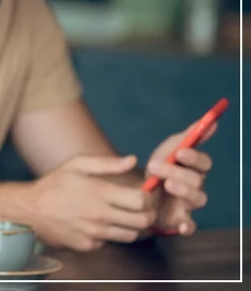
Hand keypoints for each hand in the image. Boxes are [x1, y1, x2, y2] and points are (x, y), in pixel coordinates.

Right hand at [26, 154, 155, 251]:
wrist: (29, 210)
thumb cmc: (53, 185)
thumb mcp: (76, 165)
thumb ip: (107, 163)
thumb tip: (132, 160)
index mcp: (100, 193)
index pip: (141, 201)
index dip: (147, 198)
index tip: (141, 195)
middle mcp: (100, 215)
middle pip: (142, 222)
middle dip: (146, 215)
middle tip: (140, 209)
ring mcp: (94, 233)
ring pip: (131, 236)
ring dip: (131, 227)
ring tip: (120, 217)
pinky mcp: (88, 245)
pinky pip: (109, 242)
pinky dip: (108, 235)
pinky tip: (97, 224)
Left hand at [145, 121, 215, 235]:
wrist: (137, 193)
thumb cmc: (158, 168)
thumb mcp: (167, 150)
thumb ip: (187, 137)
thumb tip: (210, 121)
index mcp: (194, 169)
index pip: (204, 163)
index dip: (194, 157)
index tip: (180, 152)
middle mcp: (196, 186)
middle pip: (198, 180)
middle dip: (178, 172)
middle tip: (155, 166)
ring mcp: (189, 204)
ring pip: (197, 199)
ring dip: (183, 191)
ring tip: (165, 184)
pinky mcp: (180, 220)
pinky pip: (190, 226)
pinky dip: (189, 226)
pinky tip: (183, 225)